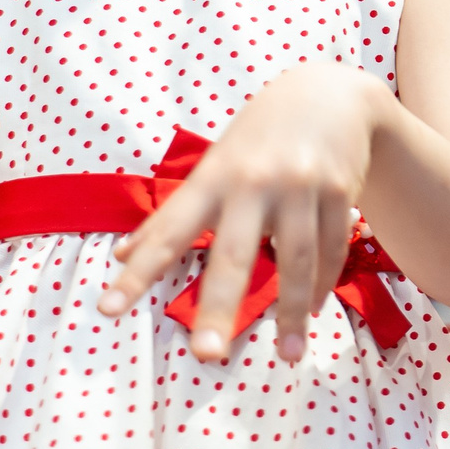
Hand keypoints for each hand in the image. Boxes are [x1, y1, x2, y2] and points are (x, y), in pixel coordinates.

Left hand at [99, 63, 389, 364]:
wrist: (329, 92)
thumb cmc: (257, 136)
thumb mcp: (212, 164)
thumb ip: (174, 212)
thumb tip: (123, 254)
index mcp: (213, 177)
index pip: (167, 232)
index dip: (137, 272)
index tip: (108, 309)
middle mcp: (255, 182)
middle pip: (234, 255)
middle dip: (219, 307)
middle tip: (206, 355)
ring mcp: (302, 187)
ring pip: (298, 260)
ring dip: (292, 313)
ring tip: (288, 357)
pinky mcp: (341, 192)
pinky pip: (331, 250)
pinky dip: (322, 285)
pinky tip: (311, 315)